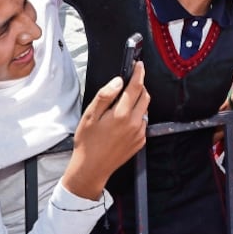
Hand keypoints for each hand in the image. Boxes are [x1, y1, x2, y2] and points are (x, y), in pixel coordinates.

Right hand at [62, 62, 150, 199]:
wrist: (92, 168)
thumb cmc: (87, 142)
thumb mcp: (90, 115)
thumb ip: (105, 95)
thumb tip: (118, 81)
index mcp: (121, 114)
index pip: (136, 87)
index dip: (139, 73)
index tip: (139, 65)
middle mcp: (134, 123)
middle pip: (145, 96)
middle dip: (139, 87)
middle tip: (127, 86)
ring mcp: (139, 133)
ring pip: (145, 109)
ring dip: (138, 102)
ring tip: (120, 107)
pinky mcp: (141, 141)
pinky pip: (143, 122)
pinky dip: (137, 116)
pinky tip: (122, 122)